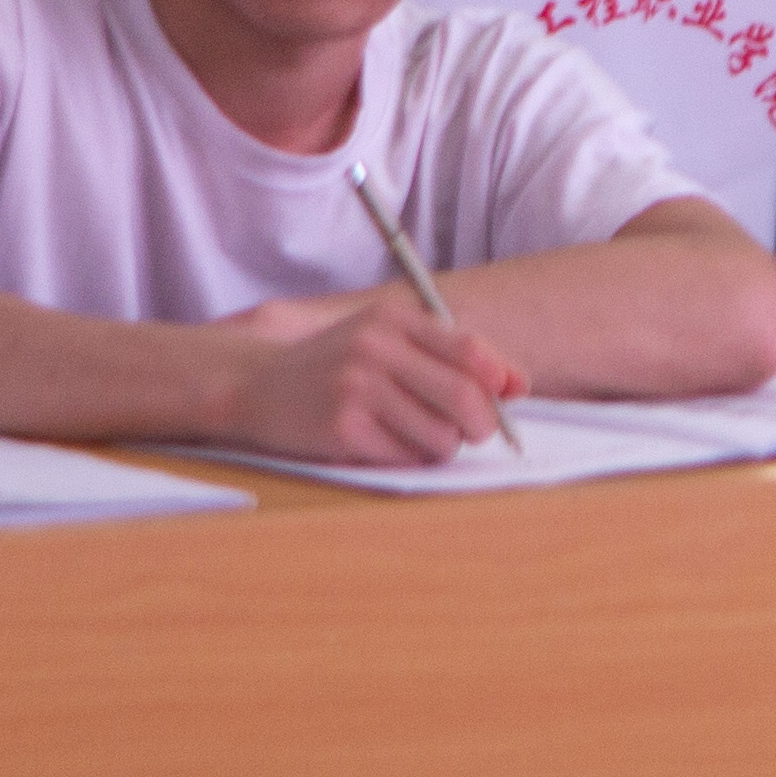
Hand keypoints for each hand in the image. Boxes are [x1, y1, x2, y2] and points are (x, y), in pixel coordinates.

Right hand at [223, 287, 524, 466]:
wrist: (256, 385)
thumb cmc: (336, 366)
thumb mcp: (389, 342)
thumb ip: (454, 357)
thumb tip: (520, 386)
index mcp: (394, 318)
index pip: (472, 352)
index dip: (497, 384)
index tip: (501, 402)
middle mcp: (375, 347)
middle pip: (466, 399)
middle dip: (480, 426)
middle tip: (468, 432)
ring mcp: (357, 387)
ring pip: (442, 436)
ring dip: (440, 446)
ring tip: (413, 435)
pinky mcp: (342, 428)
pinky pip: (407, 457)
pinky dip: (408, 458)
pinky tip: (383, 443)